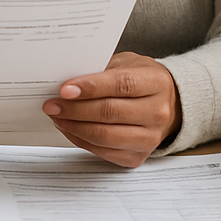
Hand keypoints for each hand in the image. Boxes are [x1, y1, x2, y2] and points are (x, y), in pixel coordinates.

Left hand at [42, 52, 180, 167]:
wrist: (168, 104)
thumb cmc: (142, 79)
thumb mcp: (127, 63)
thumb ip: (102, 70)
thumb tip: (68, 82)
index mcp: (156, 83)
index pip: (121, 85)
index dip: (90, 87)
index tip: (64, 89)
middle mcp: (157, 112)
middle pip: (109, 113)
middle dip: (74, 109)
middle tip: (52, 104)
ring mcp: (149, 138)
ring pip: (104, 136)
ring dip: (74, 127)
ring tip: (57, 116)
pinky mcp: (137, 156)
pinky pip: (103, 151)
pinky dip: (81, 140)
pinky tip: (69, 128)